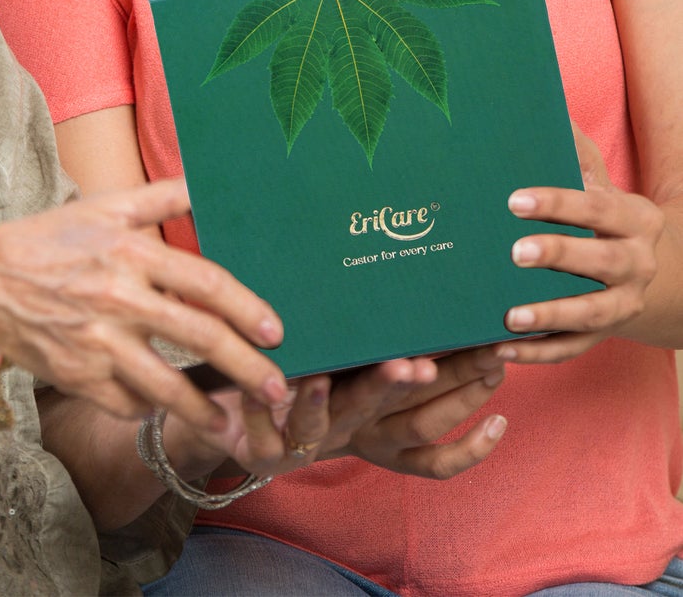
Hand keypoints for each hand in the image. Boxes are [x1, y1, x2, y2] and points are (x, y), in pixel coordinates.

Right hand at [0, 179, 291, 431]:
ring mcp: (97, 341)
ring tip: (232, 425)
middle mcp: (118, 297)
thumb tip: (206, 185)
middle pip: (199, 335)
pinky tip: (165, 411)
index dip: (245, 307)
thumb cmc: (48, 238)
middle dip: (246, 366)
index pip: (204, 281)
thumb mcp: (103, 205)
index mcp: (130, 251)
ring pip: (166, 384)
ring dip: (206, 409)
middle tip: (278, 388)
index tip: (276, 330)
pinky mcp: (77, 376)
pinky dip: (148, 409)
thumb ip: (160, 197)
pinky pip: (125, 402)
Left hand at [159, 348, 504, 486]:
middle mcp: (347, 431)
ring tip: (318, 377)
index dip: (463, 393)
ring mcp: (305, 445)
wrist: (223, 416)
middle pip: (383, 421)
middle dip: (400, 391)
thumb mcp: (335, 353)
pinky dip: (260, 409)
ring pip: (321, 427)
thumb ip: (365, 327)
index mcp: (373, 410)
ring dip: (322, 402)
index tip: (488, 361)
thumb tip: (396, 257)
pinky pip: (263, 435)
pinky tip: (255, 385)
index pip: (433, 410)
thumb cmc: (289, 371)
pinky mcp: (262, 454)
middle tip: (416, 365)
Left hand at [503, 126, 663, 361]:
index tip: (515, 200)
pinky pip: (572, 350)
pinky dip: (538, 353)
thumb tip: (538, 98)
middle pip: (602, 264)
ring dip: (550, 316)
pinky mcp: (603, 336)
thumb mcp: (597, 177)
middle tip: (516, 252)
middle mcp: (636, 264)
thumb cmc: (603, 211)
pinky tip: (500, 349)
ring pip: (591, 315)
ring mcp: (623, 304)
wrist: (652, 267)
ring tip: (508, 316)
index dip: (558, 204)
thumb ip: (571, 148)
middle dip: (560, 257)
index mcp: (635, 220)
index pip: (598, 208)